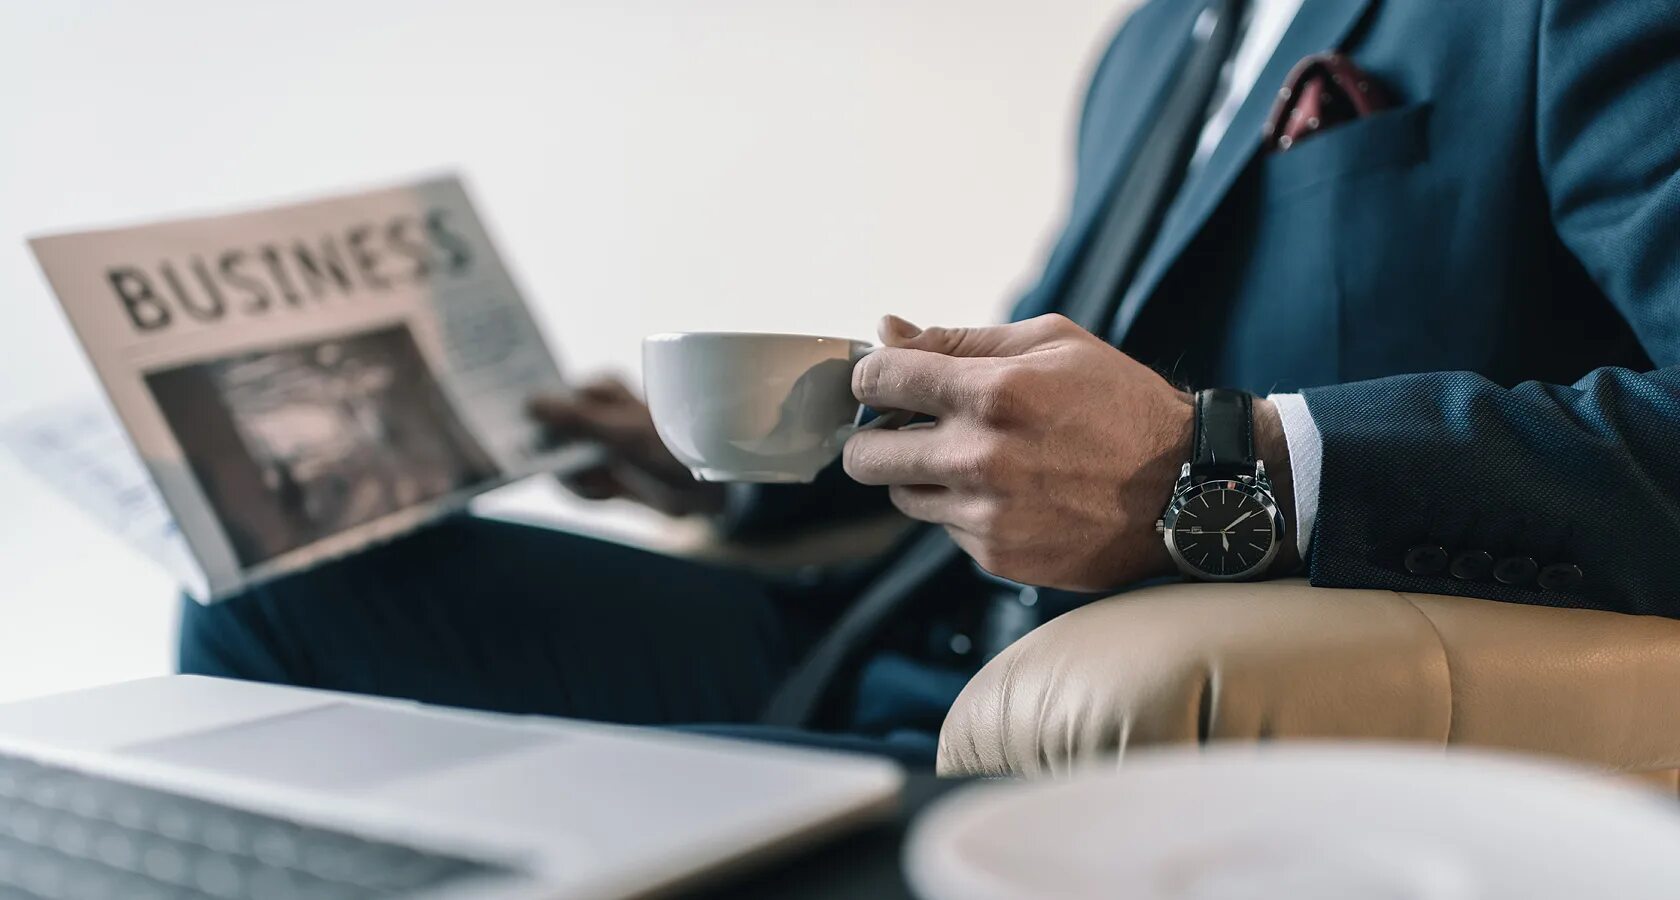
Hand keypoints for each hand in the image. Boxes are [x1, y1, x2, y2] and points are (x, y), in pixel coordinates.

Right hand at [527, 376, 726, 517]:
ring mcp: (596, 444)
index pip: (547, 396)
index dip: (532, 417)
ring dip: (577, 479)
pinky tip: (610, 492)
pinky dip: (588, 492)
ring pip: (560, 464)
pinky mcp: (601, 472)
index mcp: (600, 389)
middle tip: (577, 467)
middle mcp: (594, 413)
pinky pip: (576, 484)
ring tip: (605, 482)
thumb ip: (575, 417)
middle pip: (549, 433)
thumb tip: (528, 402)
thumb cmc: (671, 449)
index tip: (515, 434)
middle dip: (557, 458)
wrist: (705, 492)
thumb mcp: (620, 432)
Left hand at [842, 313, 1191, 589]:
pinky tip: (1010, 491)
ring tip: (975, 457)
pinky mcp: (995, 555)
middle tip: (908, 426)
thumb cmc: (1119, 401)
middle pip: (865, 455)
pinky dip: (962, 507)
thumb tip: (885, 329)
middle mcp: (978, 458)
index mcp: (990, 392)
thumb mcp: (1050, 343)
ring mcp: (985, 514)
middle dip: (878, 435)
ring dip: (921, 474)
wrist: (1185, 488)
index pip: (878, 379)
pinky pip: (944, 527)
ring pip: (901, 495)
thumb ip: (958, 339)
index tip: (887, 381)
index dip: (873, 376)